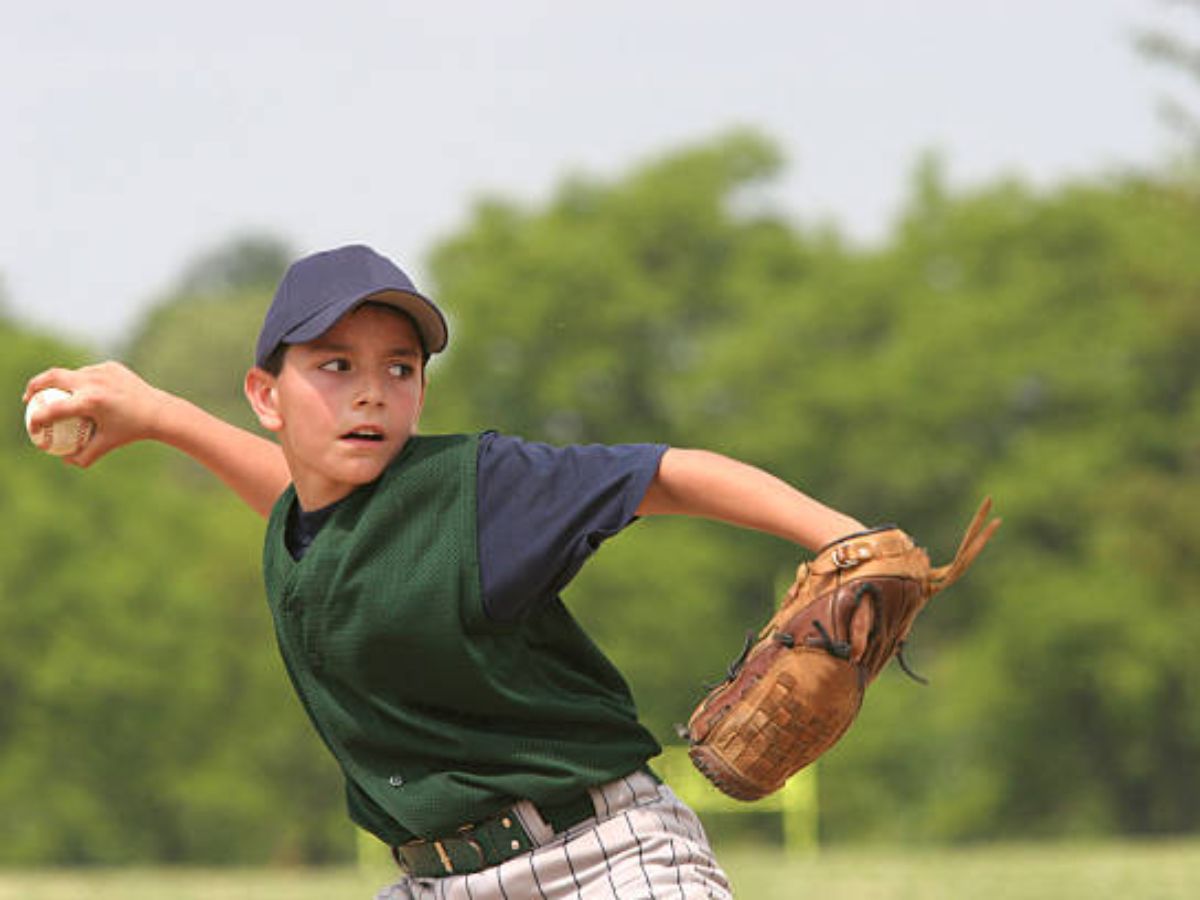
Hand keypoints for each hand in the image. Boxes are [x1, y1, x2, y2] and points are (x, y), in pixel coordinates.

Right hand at [23, 362, 170, 466]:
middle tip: (30, 398)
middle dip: (35, 386)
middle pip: (52, 377)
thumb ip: (83, 456)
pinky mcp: (111, 366)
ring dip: (62, 384)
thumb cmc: (131, 432)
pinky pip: (90, 374)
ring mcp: (102, 371)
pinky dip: (83, 382)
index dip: (37, 418)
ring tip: (56, 395)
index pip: (53, 409)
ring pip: (72, 374)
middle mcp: (93, 382)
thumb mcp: (106, 446)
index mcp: (90, 402)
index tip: (33, 426)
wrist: (159, 412)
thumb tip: (65, 459)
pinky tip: (83, 392)